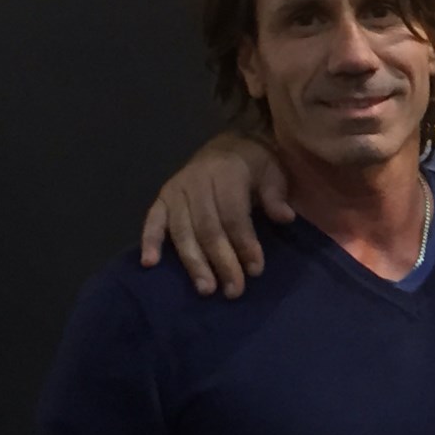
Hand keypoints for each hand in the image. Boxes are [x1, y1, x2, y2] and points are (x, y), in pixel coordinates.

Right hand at [138, 132, 291, 296]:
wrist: (231, 144)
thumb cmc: (255, 164)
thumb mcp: (273, 173)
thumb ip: (276, 196)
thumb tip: (285, 217)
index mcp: (225, 174)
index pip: (234, 216)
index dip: (244, 244)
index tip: (256, 270)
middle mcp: (196, 183)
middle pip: (208, 229)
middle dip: (221, 262)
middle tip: (233, 290)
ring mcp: (175, 191)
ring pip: (182, 231)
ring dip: (193, 262)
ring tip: (205, 289)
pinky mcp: (161, 199)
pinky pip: (152, 221)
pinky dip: (149, 241)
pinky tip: (149, 263)